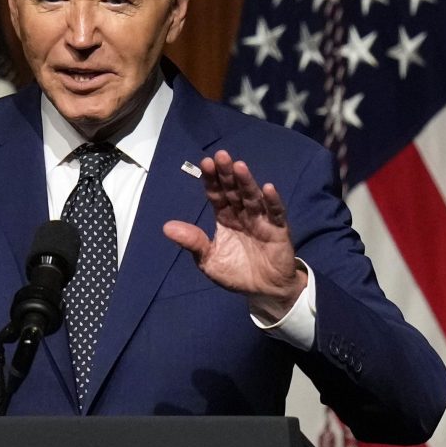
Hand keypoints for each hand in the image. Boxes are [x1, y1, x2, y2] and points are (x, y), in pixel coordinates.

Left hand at [162, 149, 305, 321]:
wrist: (264, 291)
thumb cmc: (236, 273)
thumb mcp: (208, 260)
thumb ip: (192, 242)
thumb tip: (166, 227)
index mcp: (225, 218)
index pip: (217, 195)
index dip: (212, 180)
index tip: (205, 163)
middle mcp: (243, 215)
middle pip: (234, 191)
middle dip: (227, 174)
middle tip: (221, 155)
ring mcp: (261, 221)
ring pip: (253, 198)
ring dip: (246, 182)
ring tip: (239, 166)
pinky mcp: (278, 231)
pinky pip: (276, 214)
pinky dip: (273, 202)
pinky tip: (268, 188)